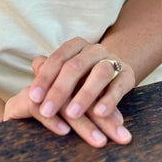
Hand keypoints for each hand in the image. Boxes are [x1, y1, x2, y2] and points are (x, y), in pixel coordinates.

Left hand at [4, 38, 133, 147]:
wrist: (115, 73)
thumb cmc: (82, 77)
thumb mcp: (64, 74)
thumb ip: (49, 72)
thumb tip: (34, 70)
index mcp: (76, 46)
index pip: (57, 59)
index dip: (44, 78)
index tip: (33, 98)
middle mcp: (94, 50)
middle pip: (75, 66)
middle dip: (59, 90)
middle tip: (46, 112)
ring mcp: (112, 60)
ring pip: (99, 73)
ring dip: (84, 95)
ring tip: (72, 115)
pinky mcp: (128, 74)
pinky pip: (119, 85)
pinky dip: (109, 100)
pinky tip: (99, 114)